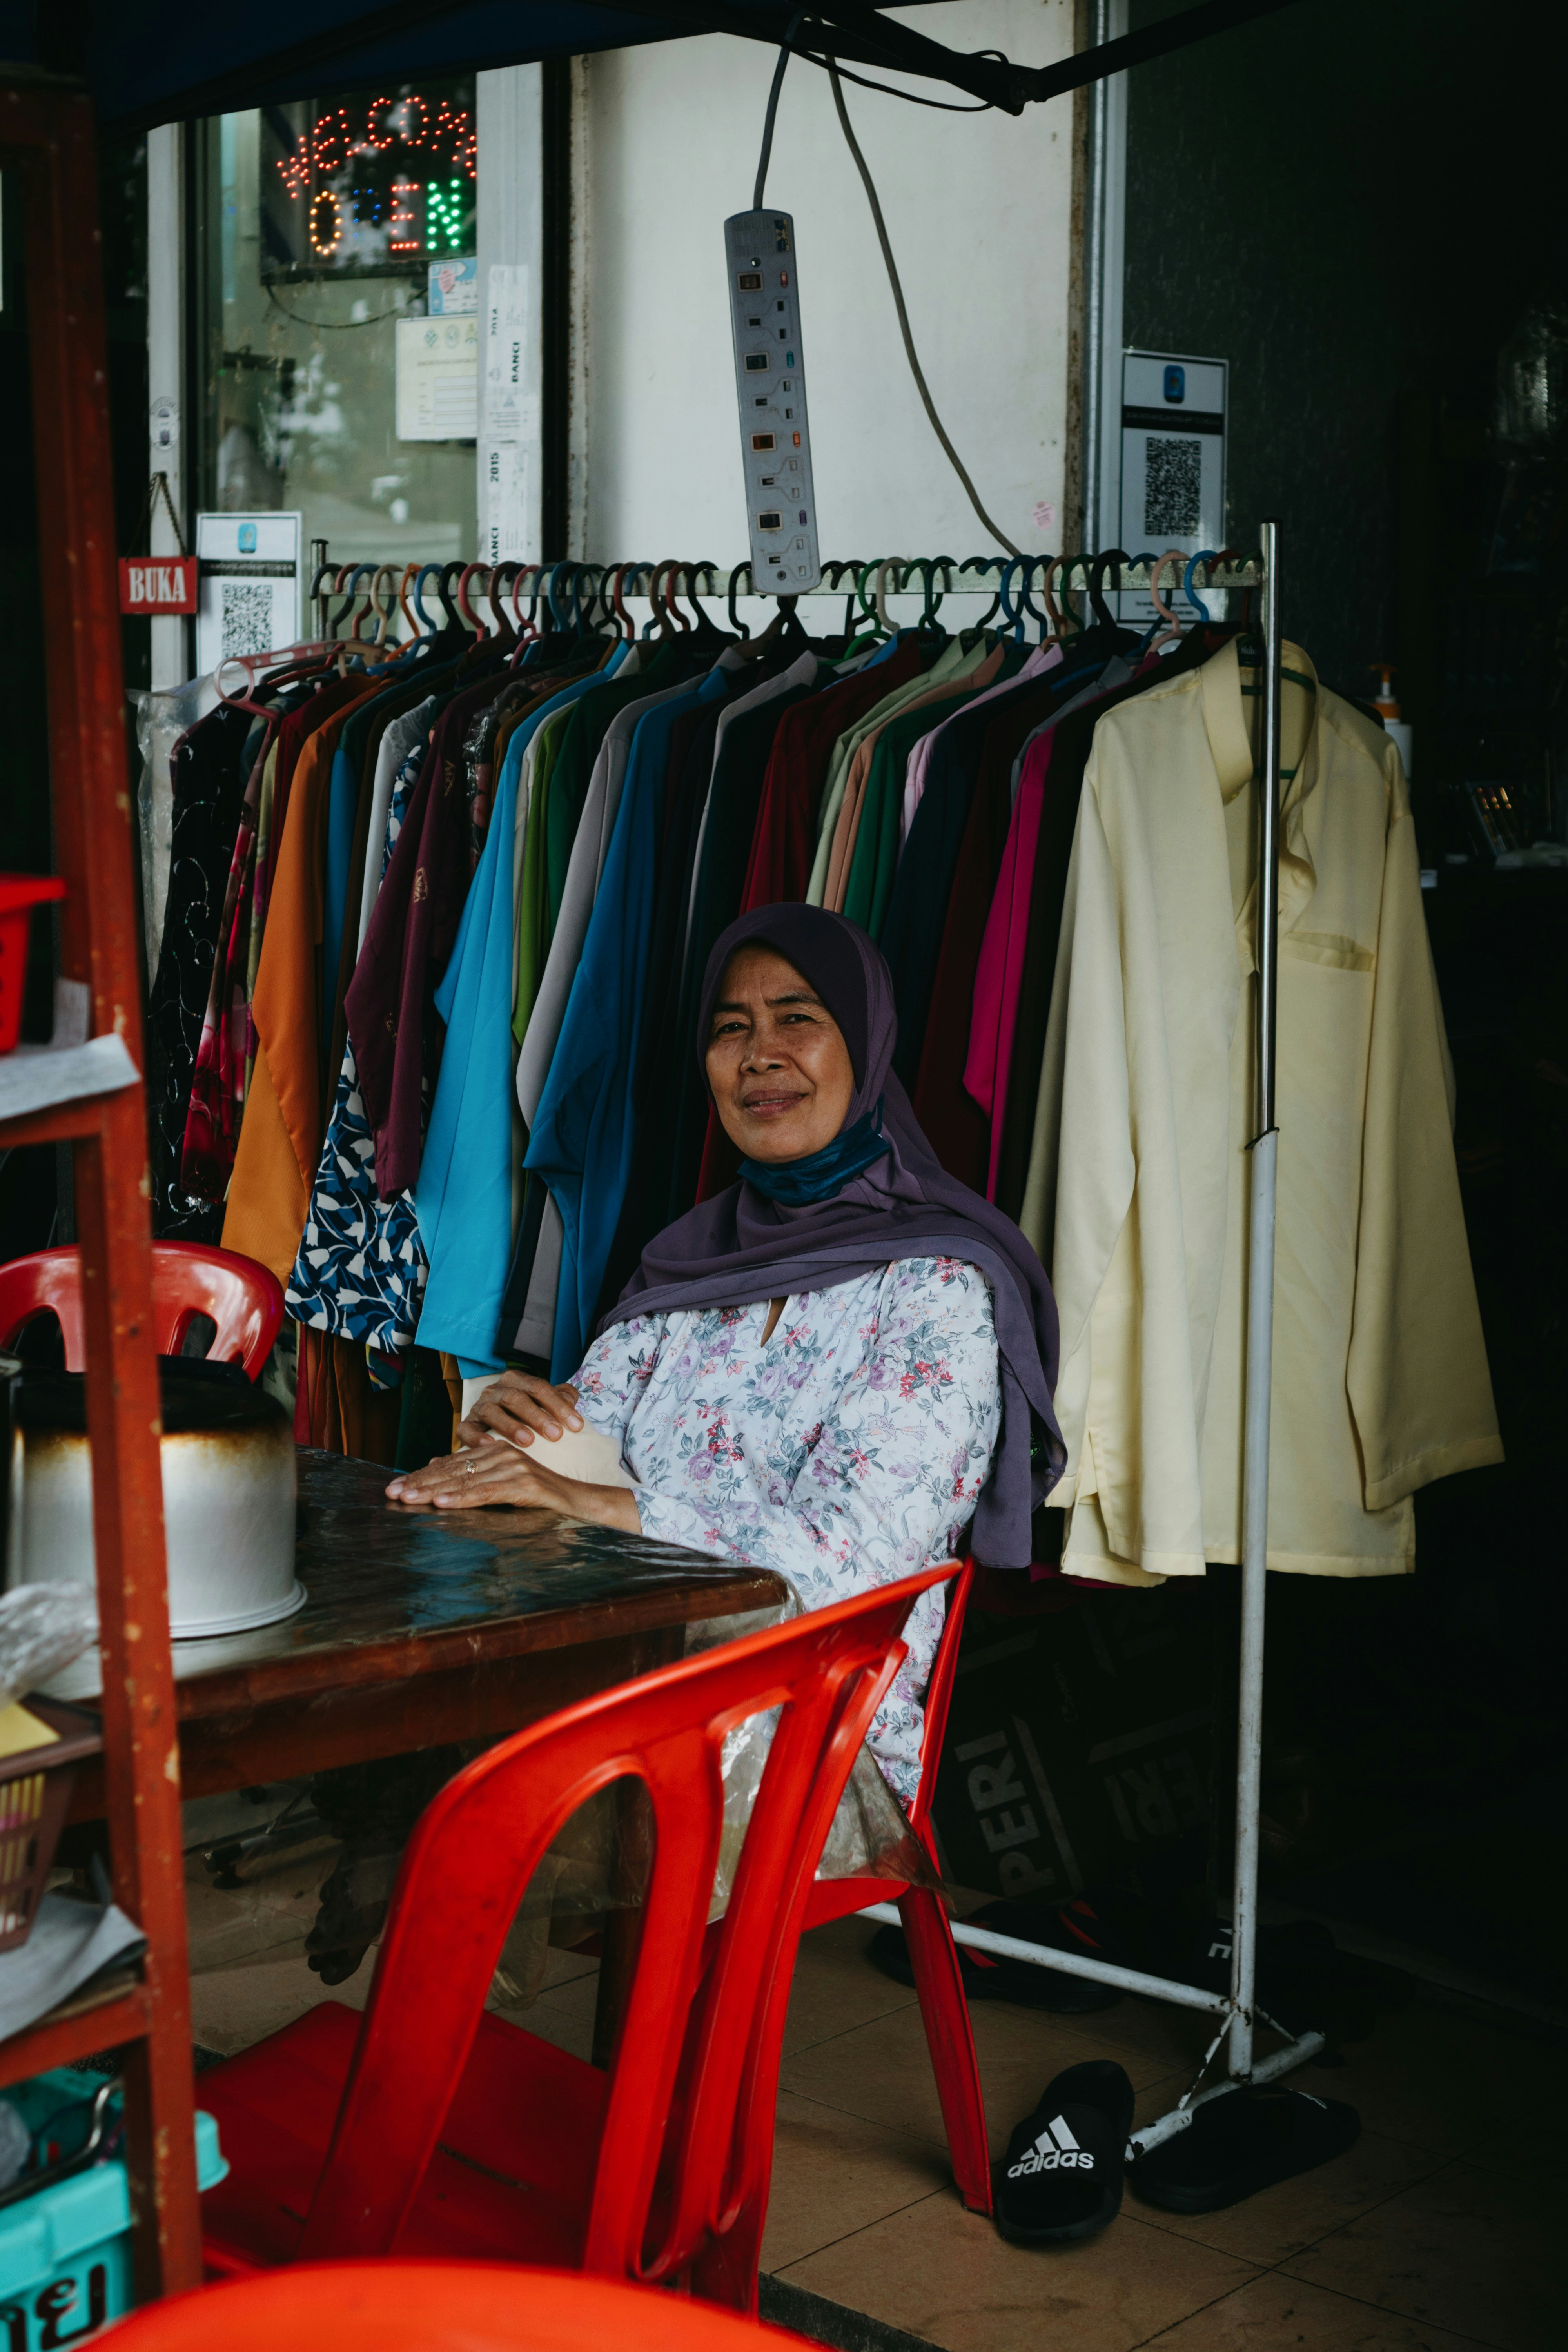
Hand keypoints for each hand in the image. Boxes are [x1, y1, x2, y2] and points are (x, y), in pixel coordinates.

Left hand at [384, 1429, 641, 1533]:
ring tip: (407, 1498)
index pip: (450, 1465)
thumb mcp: (502, 1487)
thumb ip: (473, 1477)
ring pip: (464, 1480)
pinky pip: (486, 1492)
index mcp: (495, 1453)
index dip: (421, 1475)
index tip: (395, 1487)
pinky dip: (462, 1498)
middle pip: (452, 1470)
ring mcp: (513, 1467)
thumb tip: (435, 1466)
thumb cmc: (542, 1501)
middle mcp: (501, 1455)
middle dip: (419, 1482)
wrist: (583, 1506)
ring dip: (433, 1490)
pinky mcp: (523, 1484)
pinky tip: (441, 1503)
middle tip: (391, 1493)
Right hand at [449, 1370, 585, 1455]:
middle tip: (556, 1435)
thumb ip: (561, 1398)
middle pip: (516, 1398)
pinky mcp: (466, 1425)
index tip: (577, 1426)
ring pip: (492, 1412)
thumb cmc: (527, 1416)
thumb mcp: (546, 1404)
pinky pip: (467, 1430)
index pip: (539, 1388)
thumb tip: (571, 1399)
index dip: (558, 1405)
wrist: (497, 1430)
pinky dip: (477, 1438)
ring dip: (510, 1426)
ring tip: (528, 1441)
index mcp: (515, 1381)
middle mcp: (495, 1391)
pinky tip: (492, 1446)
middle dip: (537, 1416)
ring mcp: (479, 1407)